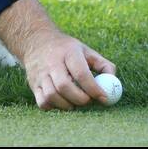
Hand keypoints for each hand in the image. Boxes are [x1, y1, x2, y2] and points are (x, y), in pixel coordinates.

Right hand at [0, 0, 117, 110]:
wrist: (37, 42)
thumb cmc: (67, 50)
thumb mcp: (86, 51)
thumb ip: (103, 65)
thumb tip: (114, 82)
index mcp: (68, 52)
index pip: (81, 73)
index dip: (94, 88)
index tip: (103, 98)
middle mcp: (52, 63)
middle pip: (64, 86)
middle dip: (80, 99)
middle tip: (88, 101)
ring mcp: (40, 74)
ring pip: (51, 96)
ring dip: (67, 105)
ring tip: (75, 101)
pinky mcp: (33, 85)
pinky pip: (42, 102)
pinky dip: (54, 107)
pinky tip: (62, 101)